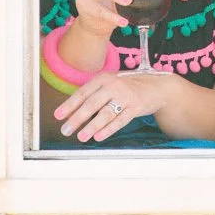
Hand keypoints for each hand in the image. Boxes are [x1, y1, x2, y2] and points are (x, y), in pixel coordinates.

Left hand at [54, 70, 175, 142]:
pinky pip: (120, 120)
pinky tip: (99, 136)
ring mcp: (125, 96)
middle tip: (65, 130)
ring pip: (105, 113)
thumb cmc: (128, 86)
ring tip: (81, 136)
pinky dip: (108, 129)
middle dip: (76, 118)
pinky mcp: (136, 107)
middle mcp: (114, 85)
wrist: (156, 85)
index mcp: (104, 78)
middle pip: (91, 104)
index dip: (69, 105)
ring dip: (91, 126)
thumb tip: (73, 110)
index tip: (58, 116)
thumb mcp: (110, 83)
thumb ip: (94, 93)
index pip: (82, 93)